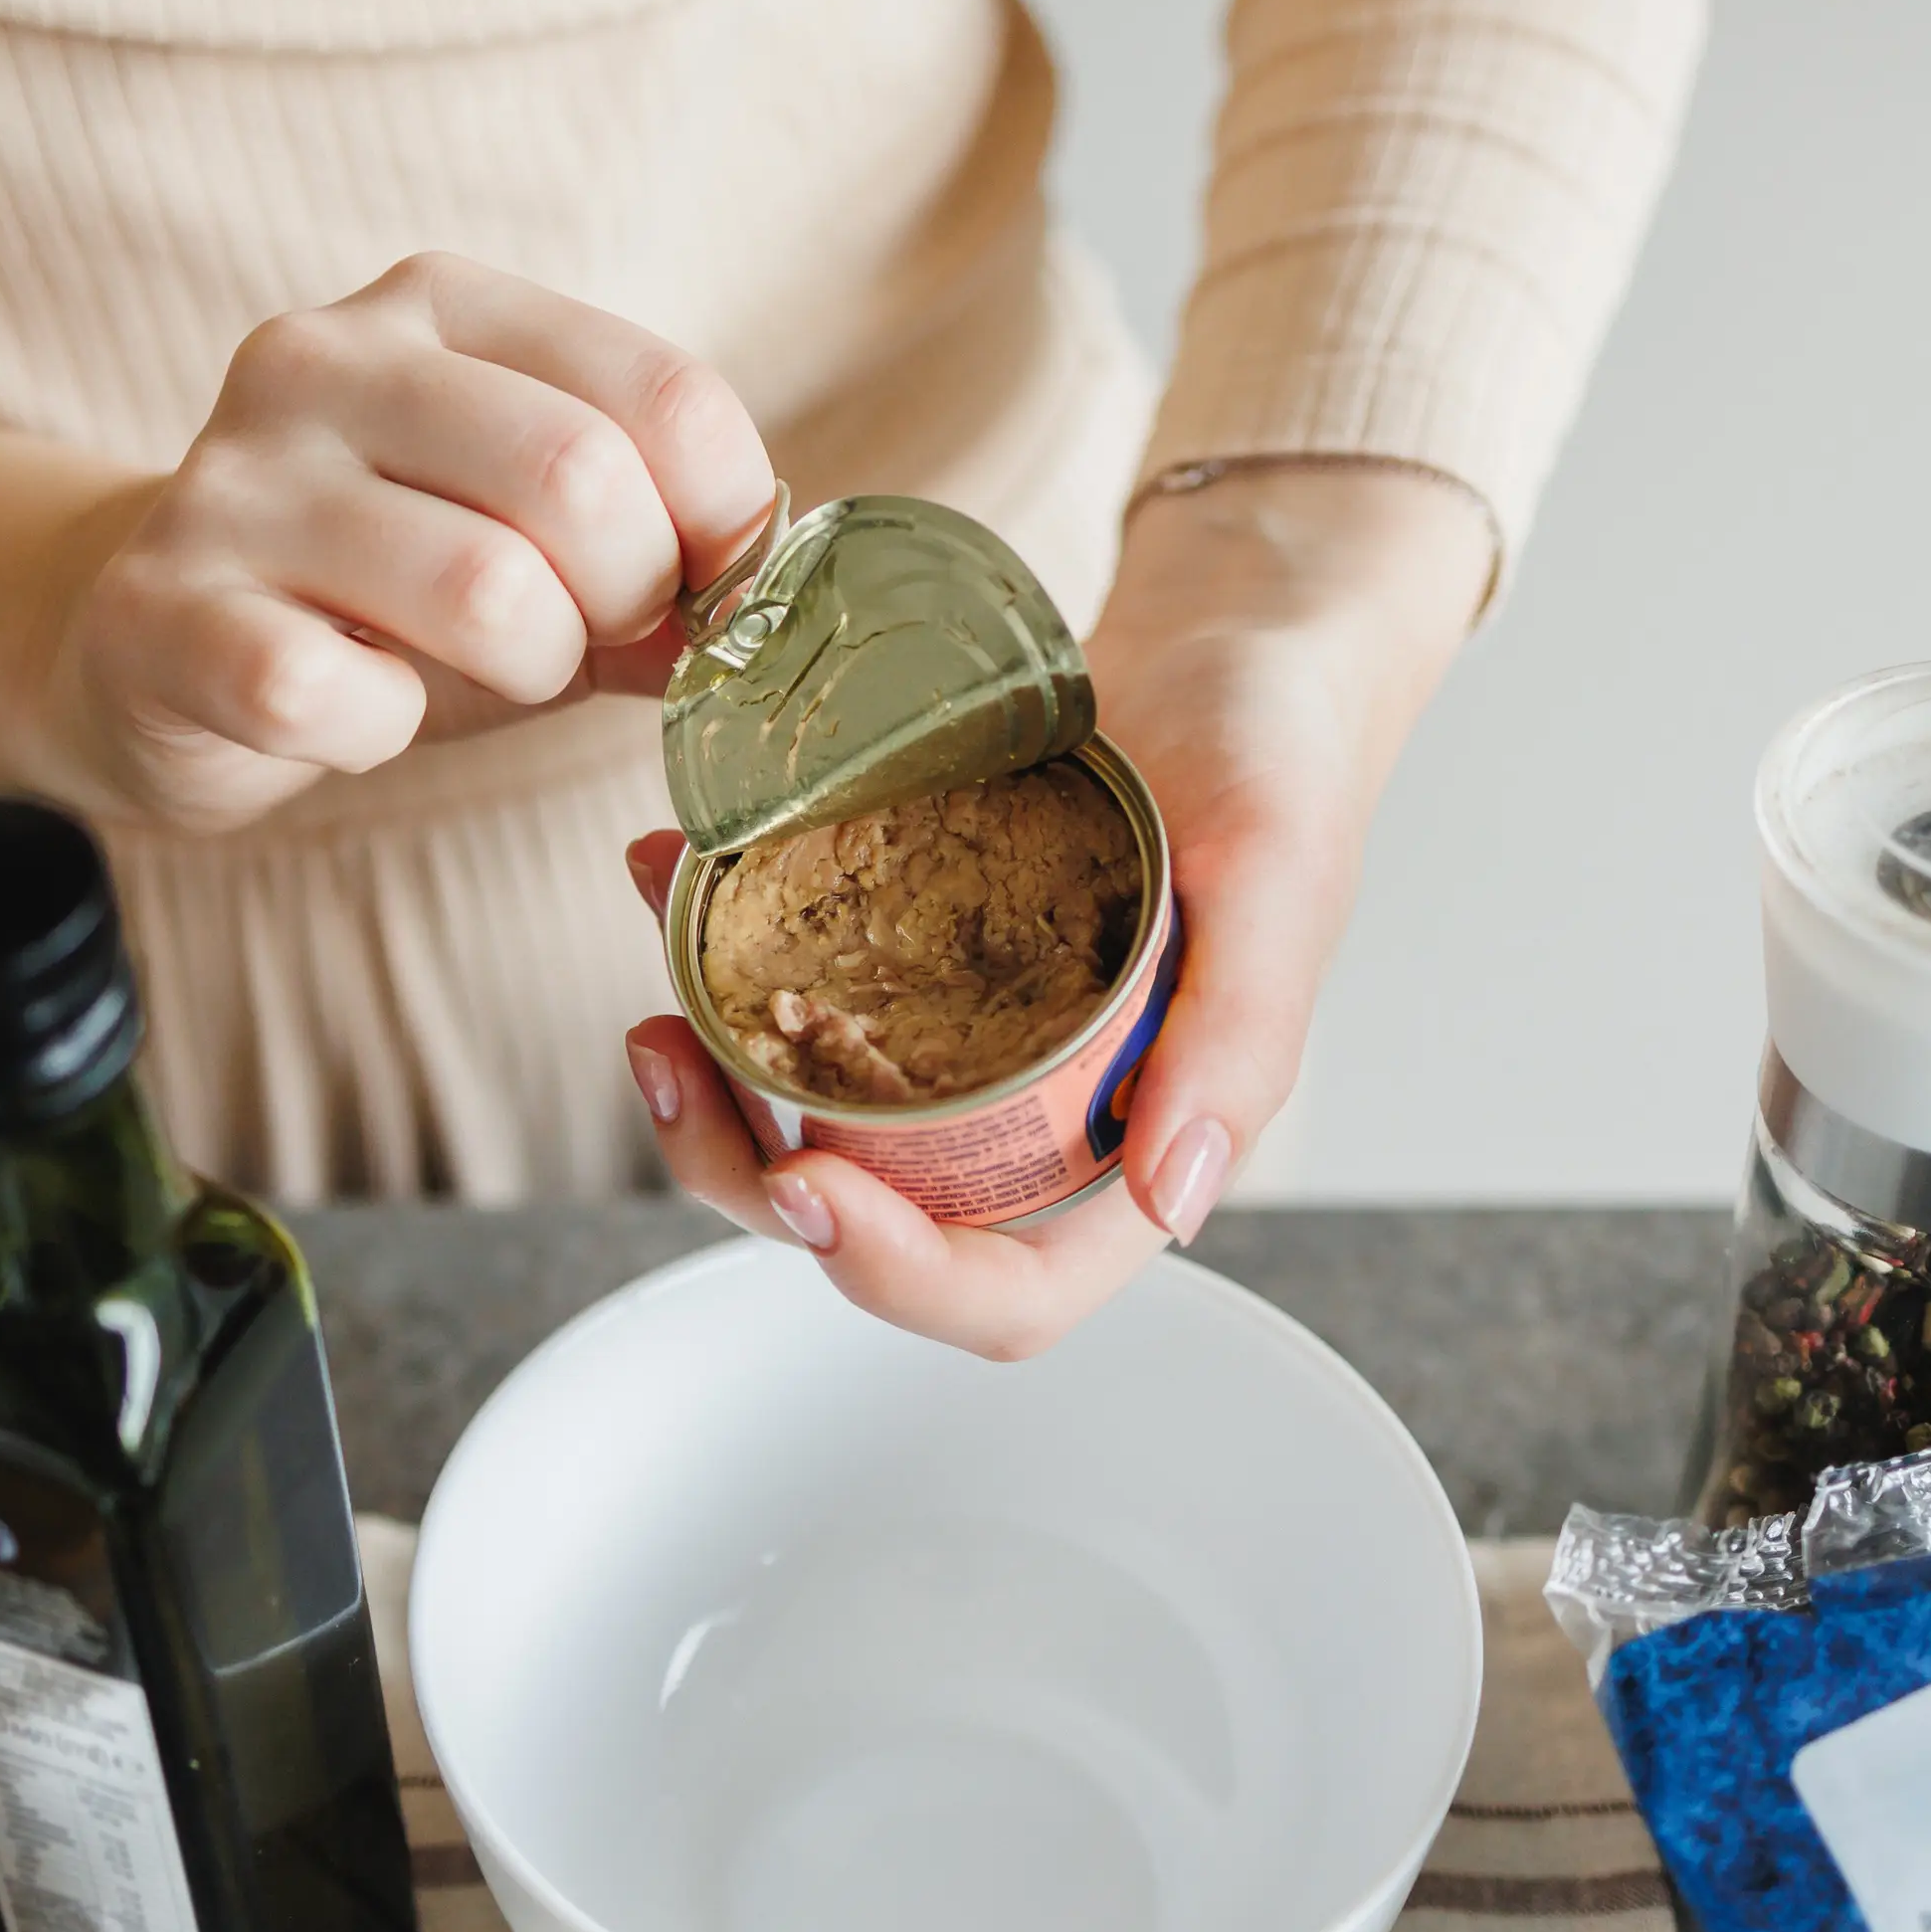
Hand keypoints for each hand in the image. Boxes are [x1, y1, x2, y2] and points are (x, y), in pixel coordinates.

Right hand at [0, 254, 775, 833]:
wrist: (149, 655)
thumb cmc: (378, 598)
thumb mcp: (534, 545)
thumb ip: (661, 553)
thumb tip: (778, 606)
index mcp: (438, 304)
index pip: (663, 395)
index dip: (725, 529)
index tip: (701, 599)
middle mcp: (320, 357)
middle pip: (580, 480)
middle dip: (627, 604)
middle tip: (582, 646)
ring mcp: (230, 481)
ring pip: (483, 592)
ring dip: (523, 673)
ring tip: (479, 676)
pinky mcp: (159, 613)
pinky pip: (331, 695)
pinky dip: (380, 736)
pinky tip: (356, 717)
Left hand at [623, 464, 1495, 1357]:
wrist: (1233, 639)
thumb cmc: (1278, 753)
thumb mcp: (1278, 878)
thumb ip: (1238, 1038)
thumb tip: (1172, 1201)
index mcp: (1135, 1148)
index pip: (1013, 1292)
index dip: (900, 1276)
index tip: (809, 1188)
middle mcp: (1037, 1124)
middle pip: (878, 1229)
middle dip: (751, 1182)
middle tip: (671, 1064)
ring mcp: (964, 1054)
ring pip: (811, 1134)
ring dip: (712, 1093)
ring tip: (652, 995)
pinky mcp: (909, 967)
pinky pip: (799, 1003)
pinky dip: (719, 961)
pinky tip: (673, 875)